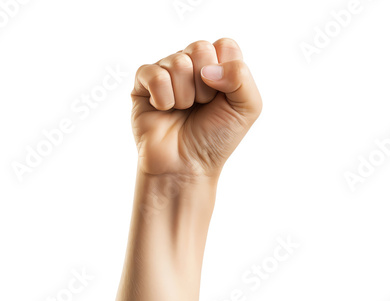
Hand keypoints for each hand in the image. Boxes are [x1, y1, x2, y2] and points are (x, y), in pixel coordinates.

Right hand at [131, 38, 261, 176]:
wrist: (186, 166)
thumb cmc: (216, 139)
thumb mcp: (247, 108)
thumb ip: (242, 76)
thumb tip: (208, 68)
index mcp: (218, 67)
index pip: (224, 45)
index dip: (226, 71)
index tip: (222, 96)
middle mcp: (192, 66)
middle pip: (200, 48)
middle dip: (205, 85)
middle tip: (202, 105)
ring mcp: (167, 73)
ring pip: (177, 62)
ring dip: (185, 96)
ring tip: (183, 111)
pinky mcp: (143, 84)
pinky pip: (153, 74)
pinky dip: (163, 98)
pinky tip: (164, 110)